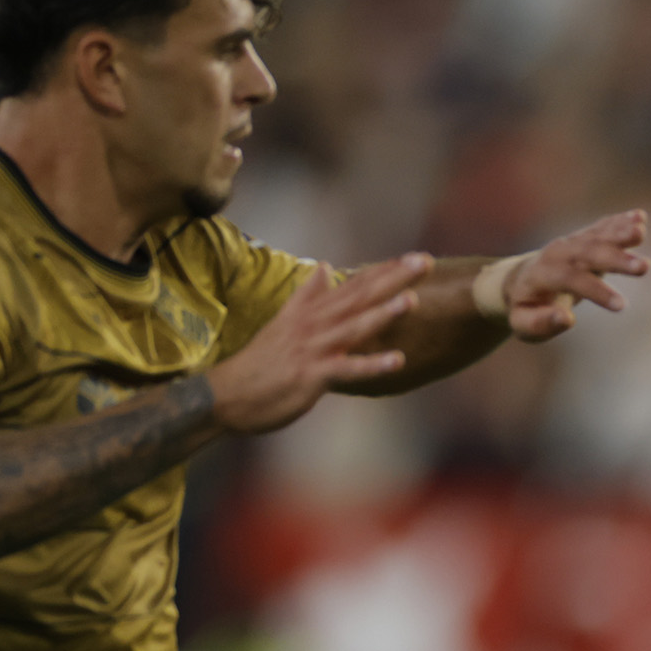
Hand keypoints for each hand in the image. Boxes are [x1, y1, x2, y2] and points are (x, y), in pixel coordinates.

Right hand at [207, 254, 429, 432]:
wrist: (226, 394)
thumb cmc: (259, 362)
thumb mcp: (284, 322)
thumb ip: (307, 295)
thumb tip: (324, 266)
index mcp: (311, 312)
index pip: (353, 285)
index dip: (384, 271)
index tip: (414, 256)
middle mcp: (314, 325)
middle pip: (359, 296)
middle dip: (393, 279)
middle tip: (424, 261)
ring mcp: (313, 349)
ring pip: (353, 327)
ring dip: (383, 313)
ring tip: (412, 300)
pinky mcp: (311, 376)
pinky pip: (347, 370)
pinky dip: (372, 365)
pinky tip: (398, 361)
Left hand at [502, 209, 650, 341]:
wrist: (518, 280)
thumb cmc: (524, 308)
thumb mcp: (523, 323)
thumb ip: (542, 323)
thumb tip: (566, 319)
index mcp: (541, 274)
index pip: (570, 279)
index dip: (596, 291)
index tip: (622, 306)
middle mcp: (557, 253)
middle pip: (588, 253)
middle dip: (616, 259)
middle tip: (645, 267)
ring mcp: (571, 242)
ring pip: (597, 236)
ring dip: (621, 233)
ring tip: (641, 232)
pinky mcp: (584, 238)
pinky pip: (603, 228)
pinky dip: (621, 222)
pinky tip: (641, 217)